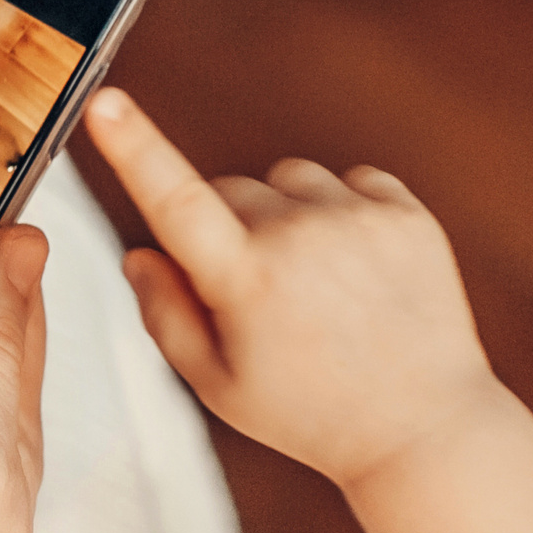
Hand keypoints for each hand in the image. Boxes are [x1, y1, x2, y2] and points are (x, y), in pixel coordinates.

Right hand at [84, 87, 496, 494]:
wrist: (427, 430)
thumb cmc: (310, 414)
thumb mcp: (216, 385)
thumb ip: (163, 314)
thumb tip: (141, 253)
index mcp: (246, 281)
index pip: (174, 200)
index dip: (133, 146)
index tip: (105, 102)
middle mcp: (301, 237)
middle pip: (225, 188)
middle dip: (223, 226)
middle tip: (256, 293)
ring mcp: (360, 220)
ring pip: (285, 179)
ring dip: (282, 213)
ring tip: (312, 281)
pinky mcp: (407, 214)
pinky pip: (349, 180)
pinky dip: (340, 211)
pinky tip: (352, 268)